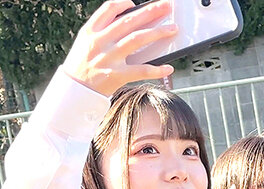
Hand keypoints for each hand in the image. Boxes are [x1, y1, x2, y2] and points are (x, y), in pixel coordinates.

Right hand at [62, 0, 176, 95]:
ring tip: (173, 28)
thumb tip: (132, 21)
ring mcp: (109, 58)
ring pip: (137, 40)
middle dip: (150, 12)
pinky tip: (168, 67)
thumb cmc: (84, 64)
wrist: (74, 89)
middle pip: (129, 21)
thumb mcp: (86, 42)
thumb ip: (104, 31)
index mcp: (91, 31)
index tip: (136, 3)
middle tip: (166, 6)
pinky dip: (156, 69)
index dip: (124, 3)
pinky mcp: (117, 75)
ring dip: (158, 32)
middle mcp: (100, 42)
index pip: (109, 9)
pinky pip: (141, 70)